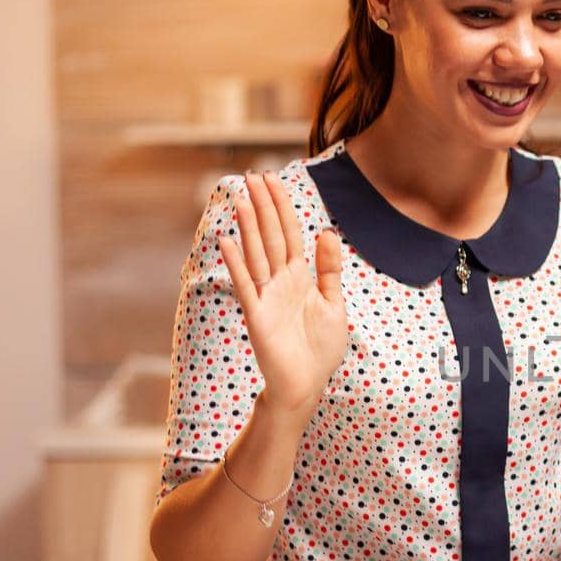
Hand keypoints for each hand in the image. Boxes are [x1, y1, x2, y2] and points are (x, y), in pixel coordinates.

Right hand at [217, 170, 347, 420]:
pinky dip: (236, 264)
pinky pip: (246, 285)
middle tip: (253, 175)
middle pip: (271, 236)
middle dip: (264, 206)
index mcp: (300, 278)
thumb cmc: (320, 349)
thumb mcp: (334, 304)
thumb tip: (326, 232)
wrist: (307, 384)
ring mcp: (266, 297)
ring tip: (242, 198)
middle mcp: (280, 282)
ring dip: (249, 226)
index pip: (289, 234)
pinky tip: (226, 241)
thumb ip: (330, 270)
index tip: (273, 179)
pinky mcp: (257, 315)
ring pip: (257, 254)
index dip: (282, 206)